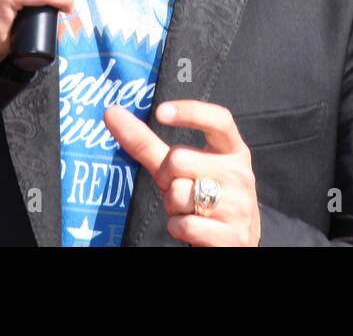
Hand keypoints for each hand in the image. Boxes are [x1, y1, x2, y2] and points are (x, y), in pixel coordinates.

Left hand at [104, 100, 260, 246]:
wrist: (234, 240)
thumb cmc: (201, 196)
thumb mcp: (179, 168)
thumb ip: (147, 142)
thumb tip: (111, 112)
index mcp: (232, 150)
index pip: (219, 120)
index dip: (191, 112)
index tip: (160, 112)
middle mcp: (240, 173)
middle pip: (179, 160)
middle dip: (166, 178)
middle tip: (179, 189)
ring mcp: (240, 205)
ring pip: (179, 193)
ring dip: (173, 207)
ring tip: (189, 210)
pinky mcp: (233, 235)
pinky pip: (185, 225)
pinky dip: (178, 228)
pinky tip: (194, 228)